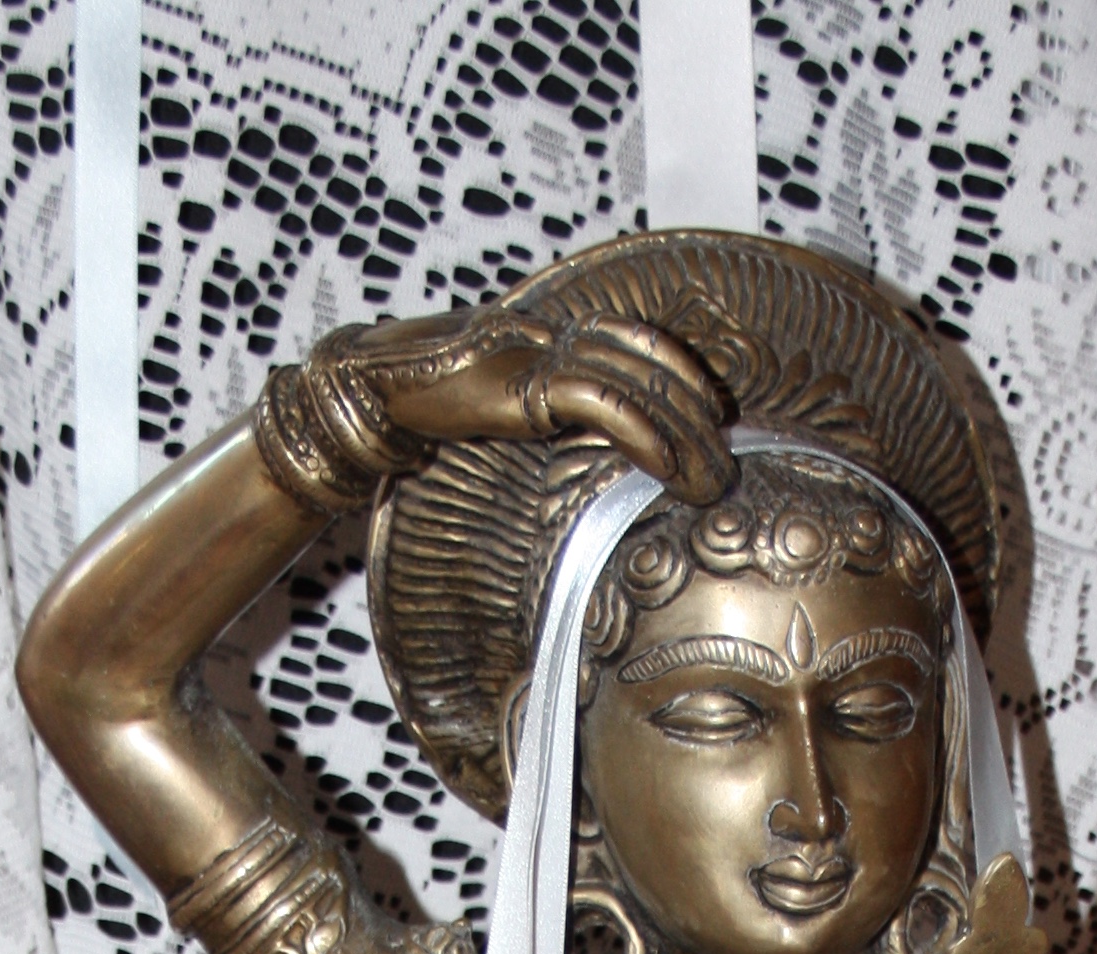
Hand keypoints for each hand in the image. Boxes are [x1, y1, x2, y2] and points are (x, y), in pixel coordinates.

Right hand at [311, 303, 733, 502]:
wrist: (367, 393)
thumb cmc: (426, 411)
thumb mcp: (497, 412)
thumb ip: (540, 419)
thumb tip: (577, 458)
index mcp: (547, 335)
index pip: (636, 341)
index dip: (682, 375)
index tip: (715, 419)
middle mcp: (549, 332)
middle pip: (648, 361)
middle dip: (697, 413)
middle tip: (729, 462)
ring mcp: (537, 351)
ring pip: (636, 380)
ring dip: (684, 432)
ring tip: (712, 478)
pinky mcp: (522, 382)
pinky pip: (600, 401)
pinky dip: (644, 433)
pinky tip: (670, 467)